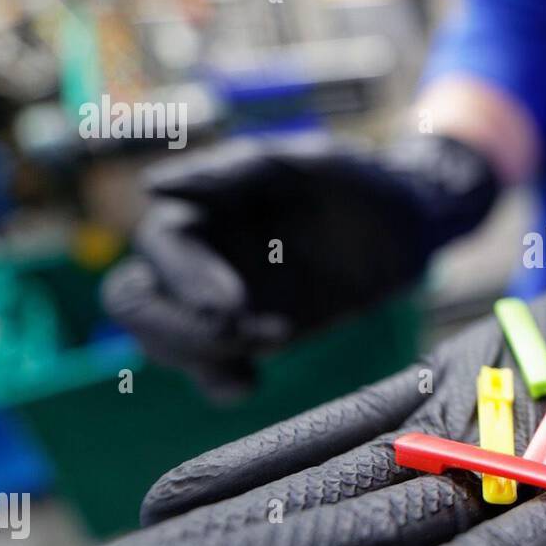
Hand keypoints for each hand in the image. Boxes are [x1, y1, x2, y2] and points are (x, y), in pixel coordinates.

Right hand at [102, 133, 497, 397]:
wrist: (411, 225)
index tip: (230, 307)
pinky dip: (217, 381)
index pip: (159, 244)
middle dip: (175, 327)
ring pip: (162, 339)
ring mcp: (219, 296)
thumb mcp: (310, 162)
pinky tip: (251, 384)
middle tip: (236, 332)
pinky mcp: (248, 332)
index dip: (183, 279)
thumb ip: (236, 171)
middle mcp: (200, 252)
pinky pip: (208, 366)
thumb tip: (151, 187)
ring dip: (202, 355)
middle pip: (134, 300)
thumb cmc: (359, 181)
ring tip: (276, 338)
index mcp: (205, 203)